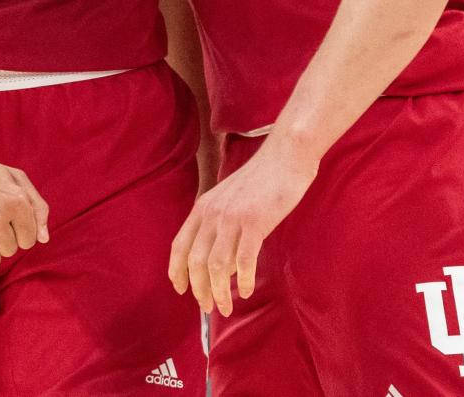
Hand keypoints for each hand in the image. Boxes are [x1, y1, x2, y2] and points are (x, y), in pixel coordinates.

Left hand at [168, 134, 317, 315]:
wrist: (286, 156)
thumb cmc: (262, 180)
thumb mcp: (230, 199)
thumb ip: (220, 225)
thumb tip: (219, 265)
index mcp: (204, 206)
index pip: (179, 245)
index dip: (177, 271)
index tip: (181, 290)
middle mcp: (213, 212)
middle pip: (195, 261)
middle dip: (199, 290)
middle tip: (209, 307)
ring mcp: (233, 217)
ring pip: (215, 265)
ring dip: (219, 292)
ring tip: (225, 307)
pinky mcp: (255, 221)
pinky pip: (242, 260)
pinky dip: (242, 280)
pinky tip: (247, 290)